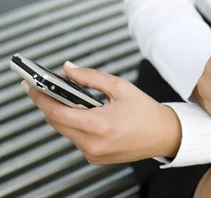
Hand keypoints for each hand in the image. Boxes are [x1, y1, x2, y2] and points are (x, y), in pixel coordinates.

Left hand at [22, 62, 181, 163]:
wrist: (163, 134)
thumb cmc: (145, 110)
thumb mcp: (119, 86)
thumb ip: (90, 77)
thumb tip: (68, 69)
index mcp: (100, 125)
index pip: (58, 113)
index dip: (41, 98)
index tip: (31, 86)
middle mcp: (93, 144)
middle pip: (57, 123)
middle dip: (49, 103)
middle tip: (45, 87)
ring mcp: (93, 154)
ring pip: (65, 131)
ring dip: (63, 114)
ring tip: (71, 98)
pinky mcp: (94, 158)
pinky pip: (76, 138)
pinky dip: (75, 124)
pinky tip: (85, 112)